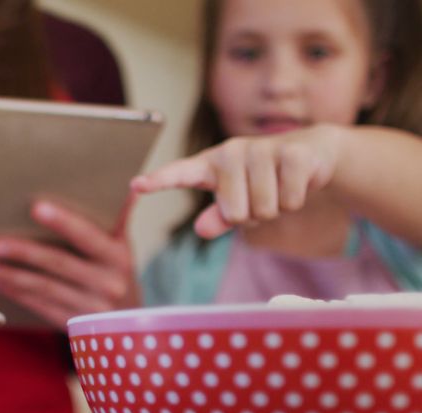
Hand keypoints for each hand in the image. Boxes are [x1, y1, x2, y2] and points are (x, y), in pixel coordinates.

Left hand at [0, 201, 138, 328]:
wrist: (128, 325)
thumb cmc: (115, 272)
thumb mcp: (122, 248)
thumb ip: (119, 218)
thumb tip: (133, 184)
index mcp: (119, 256)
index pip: (88, 236)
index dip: (64, 222)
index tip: (36, 207)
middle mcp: (109, 283)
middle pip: (59, 263)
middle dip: (24, 252)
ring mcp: (92, 307)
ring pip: (45, 288)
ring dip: (11, 275)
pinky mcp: (75, 324)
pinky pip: (41, 306)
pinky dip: (17, 293)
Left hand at [131, 124, 343, 237]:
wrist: (311, 154)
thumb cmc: (263, 182)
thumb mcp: (237, 202)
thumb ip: (218, 218)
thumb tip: (201, 229)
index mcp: (210, 165)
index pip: (179, 173)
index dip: (158, 180)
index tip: (136, 185)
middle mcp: (231, 152)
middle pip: (236, 213)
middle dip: (253, 216)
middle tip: (261, 196)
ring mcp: (261, 149)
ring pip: (264, 209)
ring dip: (275, 208)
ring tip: (277, 187)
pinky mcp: (292, 153)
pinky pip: (288, 201)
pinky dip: (295, 201)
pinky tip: (296, 181)